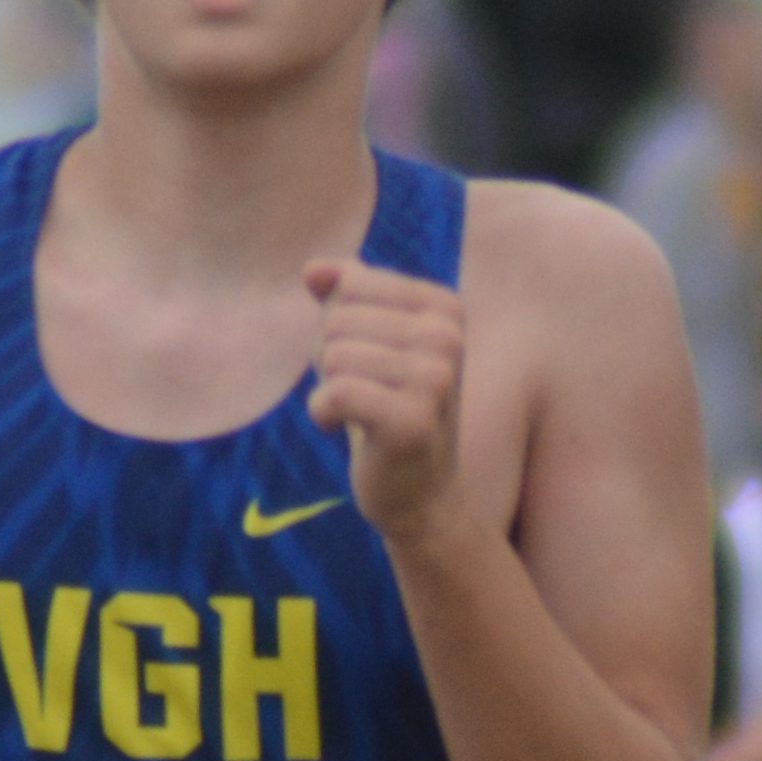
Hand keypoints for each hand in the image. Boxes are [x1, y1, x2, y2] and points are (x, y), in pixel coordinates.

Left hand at [304, 257, 487, 544]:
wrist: (420, 491)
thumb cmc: (388, 404)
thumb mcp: (370, 340)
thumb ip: (345, 294)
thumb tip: (312, 268)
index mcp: (444, 307)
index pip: (351, 284)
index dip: (337, 323)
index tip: (363, 358)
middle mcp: (449, 337)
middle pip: (338, 320)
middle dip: (329, 357)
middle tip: (358, 392)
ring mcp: (436, 380)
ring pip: (334, 355)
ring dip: (328, 386)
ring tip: (356, 411)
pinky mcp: (413, 421)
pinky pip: (336, 393)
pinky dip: (322, 411)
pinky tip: (341, 429)